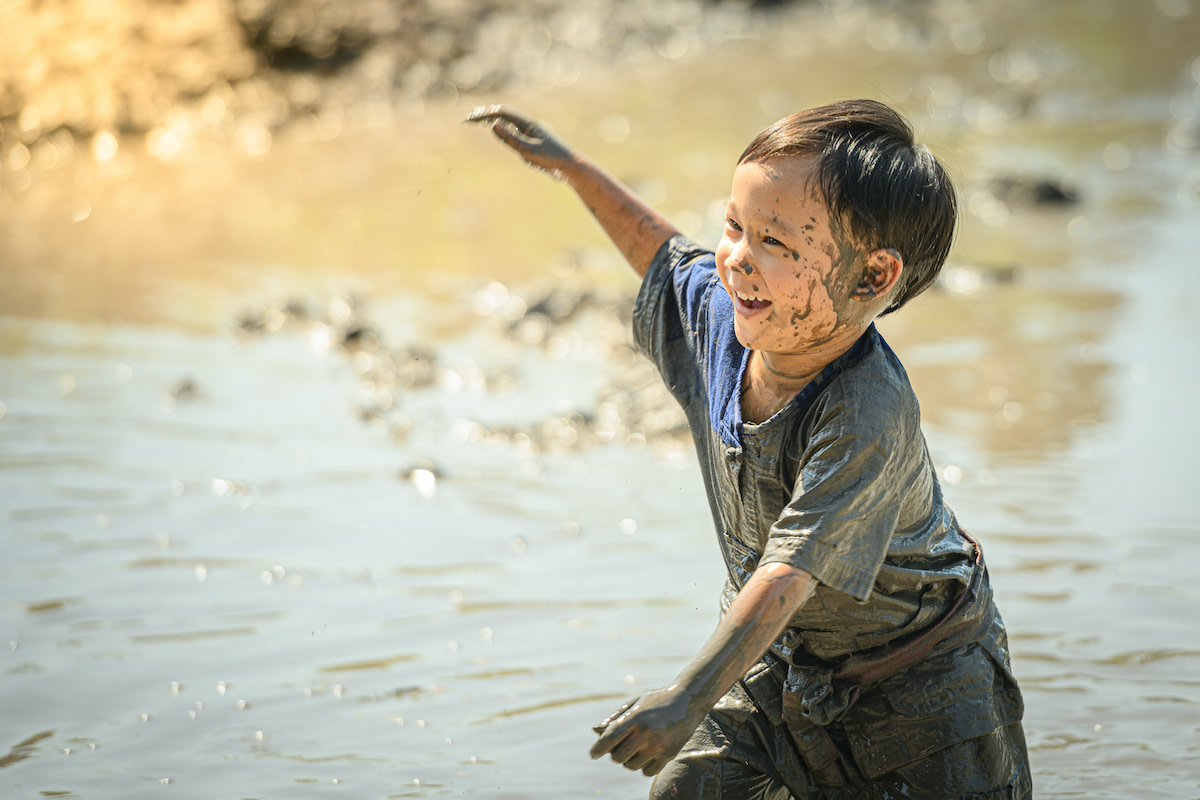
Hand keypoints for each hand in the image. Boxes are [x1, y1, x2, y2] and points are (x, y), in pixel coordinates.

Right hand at [464, 105, 574, 177]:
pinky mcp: (535, 141)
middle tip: (469, 119)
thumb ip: (511, 138)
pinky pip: (515, 131)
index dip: (485, 114)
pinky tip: (501, 132)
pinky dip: (503, 128)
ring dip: (494, 119)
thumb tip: (494, 124)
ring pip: (509, 122)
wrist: (571, 166)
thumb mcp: (528, 150)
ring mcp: (532, 133)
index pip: (502, 113)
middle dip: (486, 115)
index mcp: (527, 124)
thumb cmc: (552, 159)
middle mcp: (529, 125)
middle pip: (504, 115)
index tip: (470, 119)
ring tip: (479, 122)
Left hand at [589, 686, 703, 776]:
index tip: (593, 754)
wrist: (687, 702)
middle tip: (617, 746)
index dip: (597, 749)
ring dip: (628, 760)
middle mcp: (646, 734)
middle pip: (618, 757)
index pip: (609, 739)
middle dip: (614, 754)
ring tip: (634, 747)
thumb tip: (595, 731)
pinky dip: (642, 766)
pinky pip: (646, 771)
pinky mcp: (669, 755)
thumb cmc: (656, 701)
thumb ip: (615, 718)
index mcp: (636, 718)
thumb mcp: (635, 703)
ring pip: (631, 766)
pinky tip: (646, 753)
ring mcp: (659, 746)